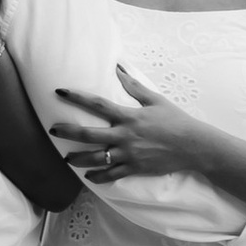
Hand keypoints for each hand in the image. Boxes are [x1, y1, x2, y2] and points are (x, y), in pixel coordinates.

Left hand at [50, 66, 219, 184]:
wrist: (192, 146)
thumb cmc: (174, 120)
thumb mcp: (154, 99)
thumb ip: (133, 86)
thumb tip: (117, 68)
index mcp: (128, 116)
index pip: (97, 104)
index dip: (77, 97)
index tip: (60, 92)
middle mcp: (124, 136)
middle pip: (88, 135)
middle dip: (68, 132)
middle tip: (52, 130)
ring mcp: (128, 154)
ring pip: (96, 158)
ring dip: (78, 159)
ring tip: (67, 158)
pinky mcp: (134, 168)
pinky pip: (111, 175)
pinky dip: (98, 177)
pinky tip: (89, 177)